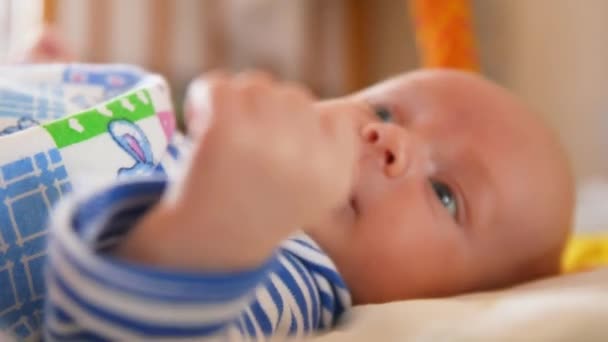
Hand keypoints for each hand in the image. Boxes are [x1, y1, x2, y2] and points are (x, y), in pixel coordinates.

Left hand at [117, 71, 357, 269]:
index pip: (336, 117)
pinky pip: (218, 86)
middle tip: (244, 148)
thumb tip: (341, 108)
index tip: (277, 149)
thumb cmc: (257, 214)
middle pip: (294, 98)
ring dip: (236, 105)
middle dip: (267, 114)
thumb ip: (329, 152)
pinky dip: (203, 100)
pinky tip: (199, 128)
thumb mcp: (314, 194)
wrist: (203, 247)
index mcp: (335, 176)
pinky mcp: (226, 131)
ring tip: (223, 140)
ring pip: (257, 86)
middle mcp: (309, 159)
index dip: (303, 125)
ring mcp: (268, 143)